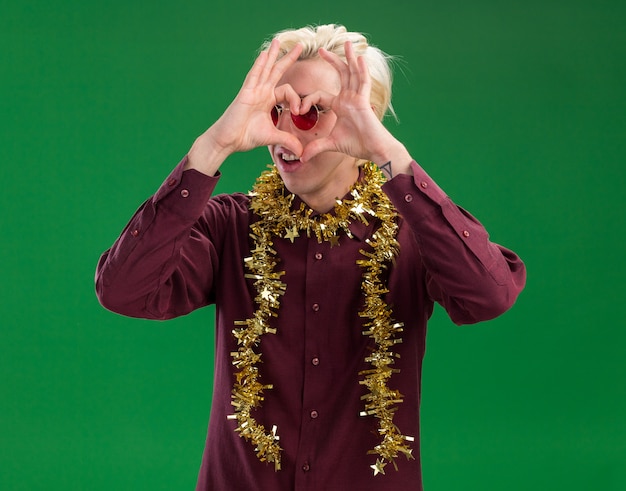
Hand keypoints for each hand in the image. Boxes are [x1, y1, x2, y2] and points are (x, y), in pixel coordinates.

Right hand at [188, 40, 303, 174]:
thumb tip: (301, 152)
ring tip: (279, 41)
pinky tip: (265, 54)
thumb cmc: (245, 137)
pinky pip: (254, 76)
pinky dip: (259, 65)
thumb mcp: (272, 138)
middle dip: (289, 58)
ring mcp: (253, 91)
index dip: (296, 100)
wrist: (228, 141)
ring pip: (265, 69)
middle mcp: (261, 92)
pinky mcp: (245, 94)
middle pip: (277, 71)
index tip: (298, 112)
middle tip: (300, 45)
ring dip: (273, 55)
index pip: (287, 91)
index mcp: (268, 100)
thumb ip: (287, 140)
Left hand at [299, 41, 401, 165]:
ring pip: (353, 74)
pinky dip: (362, 71)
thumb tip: (301, 158)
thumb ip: (316, 148)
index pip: (321, 95)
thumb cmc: (357, 145)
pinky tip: (359, 58)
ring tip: (346, 43)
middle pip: (341, 75)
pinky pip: (363, 83)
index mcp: (340, 106)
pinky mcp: (364, 101)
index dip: (309, 100)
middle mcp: (349, 99)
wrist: (374, 150)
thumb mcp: (331, 144)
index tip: (298, 109)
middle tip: (322, 49)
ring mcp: (357, 98)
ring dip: (349, 58)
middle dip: (332, 61)